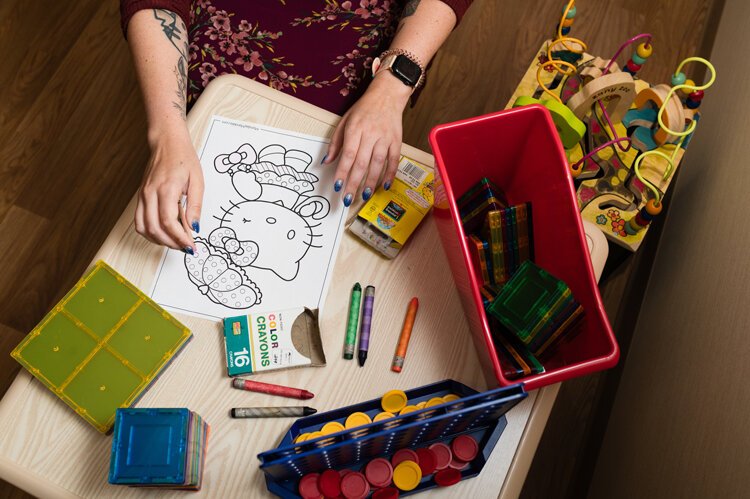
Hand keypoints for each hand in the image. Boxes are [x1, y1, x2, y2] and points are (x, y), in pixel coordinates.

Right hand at [135, 129, 203, 252]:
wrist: (166, 142)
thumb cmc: (183, 158)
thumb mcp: (197, 181)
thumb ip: (195, 206)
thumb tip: (194, 228)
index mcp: (166, 188)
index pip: (168, 222)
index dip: (180, 238)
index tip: (191, 246)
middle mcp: (150, 193)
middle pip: (154, 228)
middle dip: (171, 243)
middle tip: (186, 247)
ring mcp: (142, 195)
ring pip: (143, 228)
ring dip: (159, 240)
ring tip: (176, 242)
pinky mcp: (140, 197)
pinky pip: (139, 221)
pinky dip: (150, 233)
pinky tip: (164, 233)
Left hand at [324, 71, 410, 205]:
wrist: (387, 95)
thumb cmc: (364, 109)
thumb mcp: (345, 120)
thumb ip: (336, 142)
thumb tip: (327, 161)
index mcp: (355, 128)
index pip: (348, 154)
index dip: (342, 171)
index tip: (337, 186)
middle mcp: (371, 134)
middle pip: (361, 162)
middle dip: (354, 182)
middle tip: (348, 198)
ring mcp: (385, 138)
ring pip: (378, 163)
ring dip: (371, 181)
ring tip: (364, 195)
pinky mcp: (397, 141)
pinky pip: (394, 160)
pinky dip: (390, 174)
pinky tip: (384, 186)